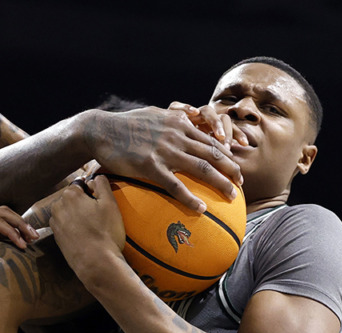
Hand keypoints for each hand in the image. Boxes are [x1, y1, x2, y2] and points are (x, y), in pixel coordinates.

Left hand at [44, 175, 124, 279]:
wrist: (96, 263)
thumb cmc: (105, 233)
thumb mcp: (110, 203)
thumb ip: (101, 184)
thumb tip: (94, 178)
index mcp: (70, 195)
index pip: (81, 185)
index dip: (92, 193)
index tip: (100, 205)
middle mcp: (57, 206)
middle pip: (73, 199)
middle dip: (84, 205)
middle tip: (97, 218)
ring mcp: (55, 223)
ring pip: (68, 212)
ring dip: (78, 216)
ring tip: (91, 229)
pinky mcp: (56, 237)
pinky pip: (65, 226)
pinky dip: (73, 228)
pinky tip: (84, 236)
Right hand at [83, 107, 243, 213]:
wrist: (100, 130)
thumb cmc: (124, 125)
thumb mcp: (153, 115)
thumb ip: (172, 120)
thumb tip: (184, 121)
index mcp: (179, 123)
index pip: (211, 138)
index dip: (228, 152)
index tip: (236, 164)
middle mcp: (177, 135)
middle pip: (213, 153)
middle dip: (232, 168)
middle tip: (242, 183)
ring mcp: (165, 151)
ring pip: (202, 168)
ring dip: (221, 183)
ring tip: (232, 196)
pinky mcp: (150, 166)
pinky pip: (175, 186)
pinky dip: (191, 198)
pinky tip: (201, 209)